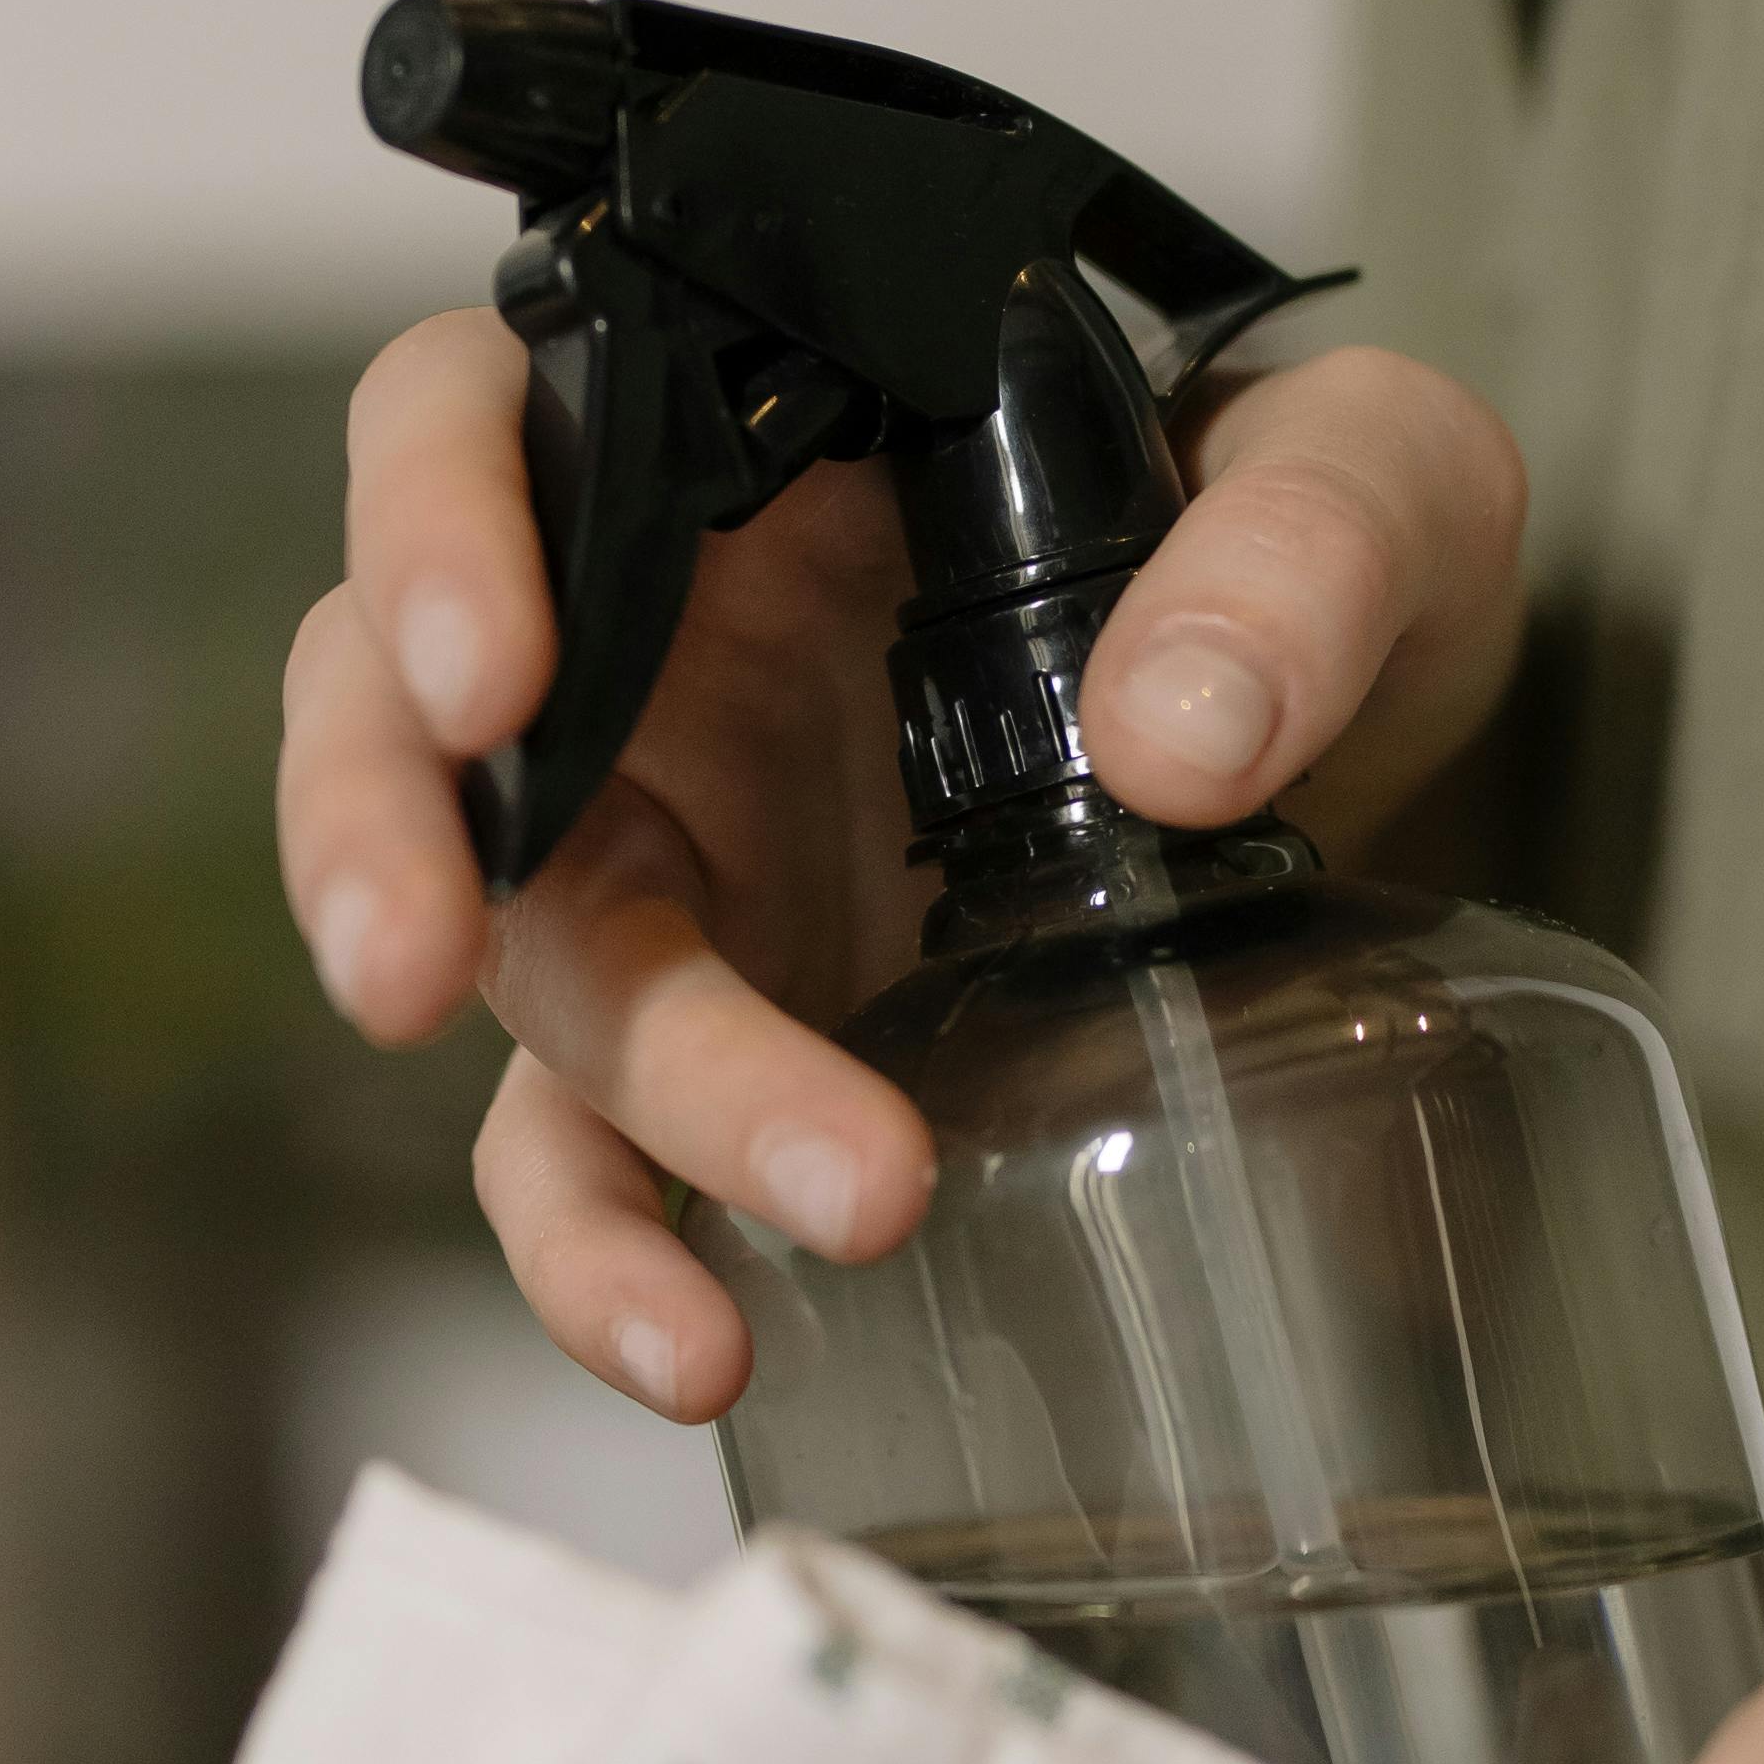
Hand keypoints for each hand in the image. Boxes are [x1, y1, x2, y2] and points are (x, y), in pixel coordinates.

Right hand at [274, 315, 1523, 1417]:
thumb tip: (1180, 735)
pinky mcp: (718, 1031)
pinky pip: (593, 1155)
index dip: (431, 527)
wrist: (1372, 747)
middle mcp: (654, 633)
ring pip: (517, 961)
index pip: (485, 416)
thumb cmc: (1314, 549)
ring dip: (598, 1113)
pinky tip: (703, 1348)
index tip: (488, 669)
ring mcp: (672, 848)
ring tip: (728, 1258)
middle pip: (404, 711)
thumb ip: (1308, 547)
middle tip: (419, 959)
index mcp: (740, 432)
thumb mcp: (1379, 483)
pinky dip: (615, 1257)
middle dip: (384, 837)